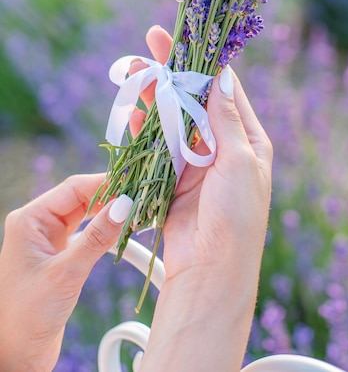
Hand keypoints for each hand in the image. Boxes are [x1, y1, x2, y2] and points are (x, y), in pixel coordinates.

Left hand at [0, 174, 133, 371]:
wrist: (17, 353)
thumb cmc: (30, 314)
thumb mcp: (67, 272)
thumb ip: (97, 237)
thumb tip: (125, 204)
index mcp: (30, 219)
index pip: (73, 188)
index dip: (105, 182)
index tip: (134, 181)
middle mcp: (37, 224)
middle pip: (80, 198)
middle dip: (110, 195)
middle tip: (142, 194)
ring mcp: (47, 238)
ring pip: (84, 213)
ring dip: (108, 211)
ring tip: (137, 208)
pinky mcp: (58, 254)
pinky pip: (85, 231)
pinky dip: (103, 229)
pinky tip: (122, 228)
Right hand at [129, 25, 272, 370]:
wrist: (212, 269)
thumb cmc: (237, 214)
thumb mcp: (239, 161)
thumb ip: (225, 118)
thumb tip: (223, 75)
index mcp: (246, 138)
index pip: (224, 89)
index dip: (205, 61)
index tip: (187, 37)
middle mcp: (221, 145)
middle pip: (193, 98)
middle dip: (172, 71)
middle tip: (151, 41)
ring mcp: (195, 160)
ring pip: (171, 117)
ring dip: (153, 95)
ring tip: (133, 70)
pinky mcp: (172, 177)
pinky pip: (155, 144)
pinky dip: (143, 126)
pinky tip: (131, 108)